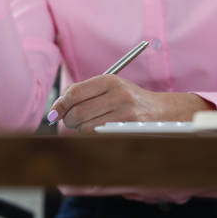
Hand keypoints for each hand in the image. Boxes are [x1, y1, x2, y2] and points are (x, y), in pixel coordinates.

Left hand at [48, 75, 215, 132]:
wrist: (162, 111)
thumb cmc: (129, 100)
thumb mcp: (109, 87)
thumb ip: (82, 93)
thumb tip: (55, 109)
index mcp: (110, 80)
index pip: (74, 93)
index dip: (59, 105)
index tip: (53, 113)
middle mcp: (118, 95)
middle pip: (77, 113)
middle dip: (69, 120)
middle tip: (72, 121)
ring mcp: (125, 113)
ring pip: (86, 128)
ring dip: (81, 130)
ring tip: (90, 125)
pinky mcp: (129, 129)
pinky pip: (98, 137)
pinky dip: (93, 137)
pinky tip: (100, 131)